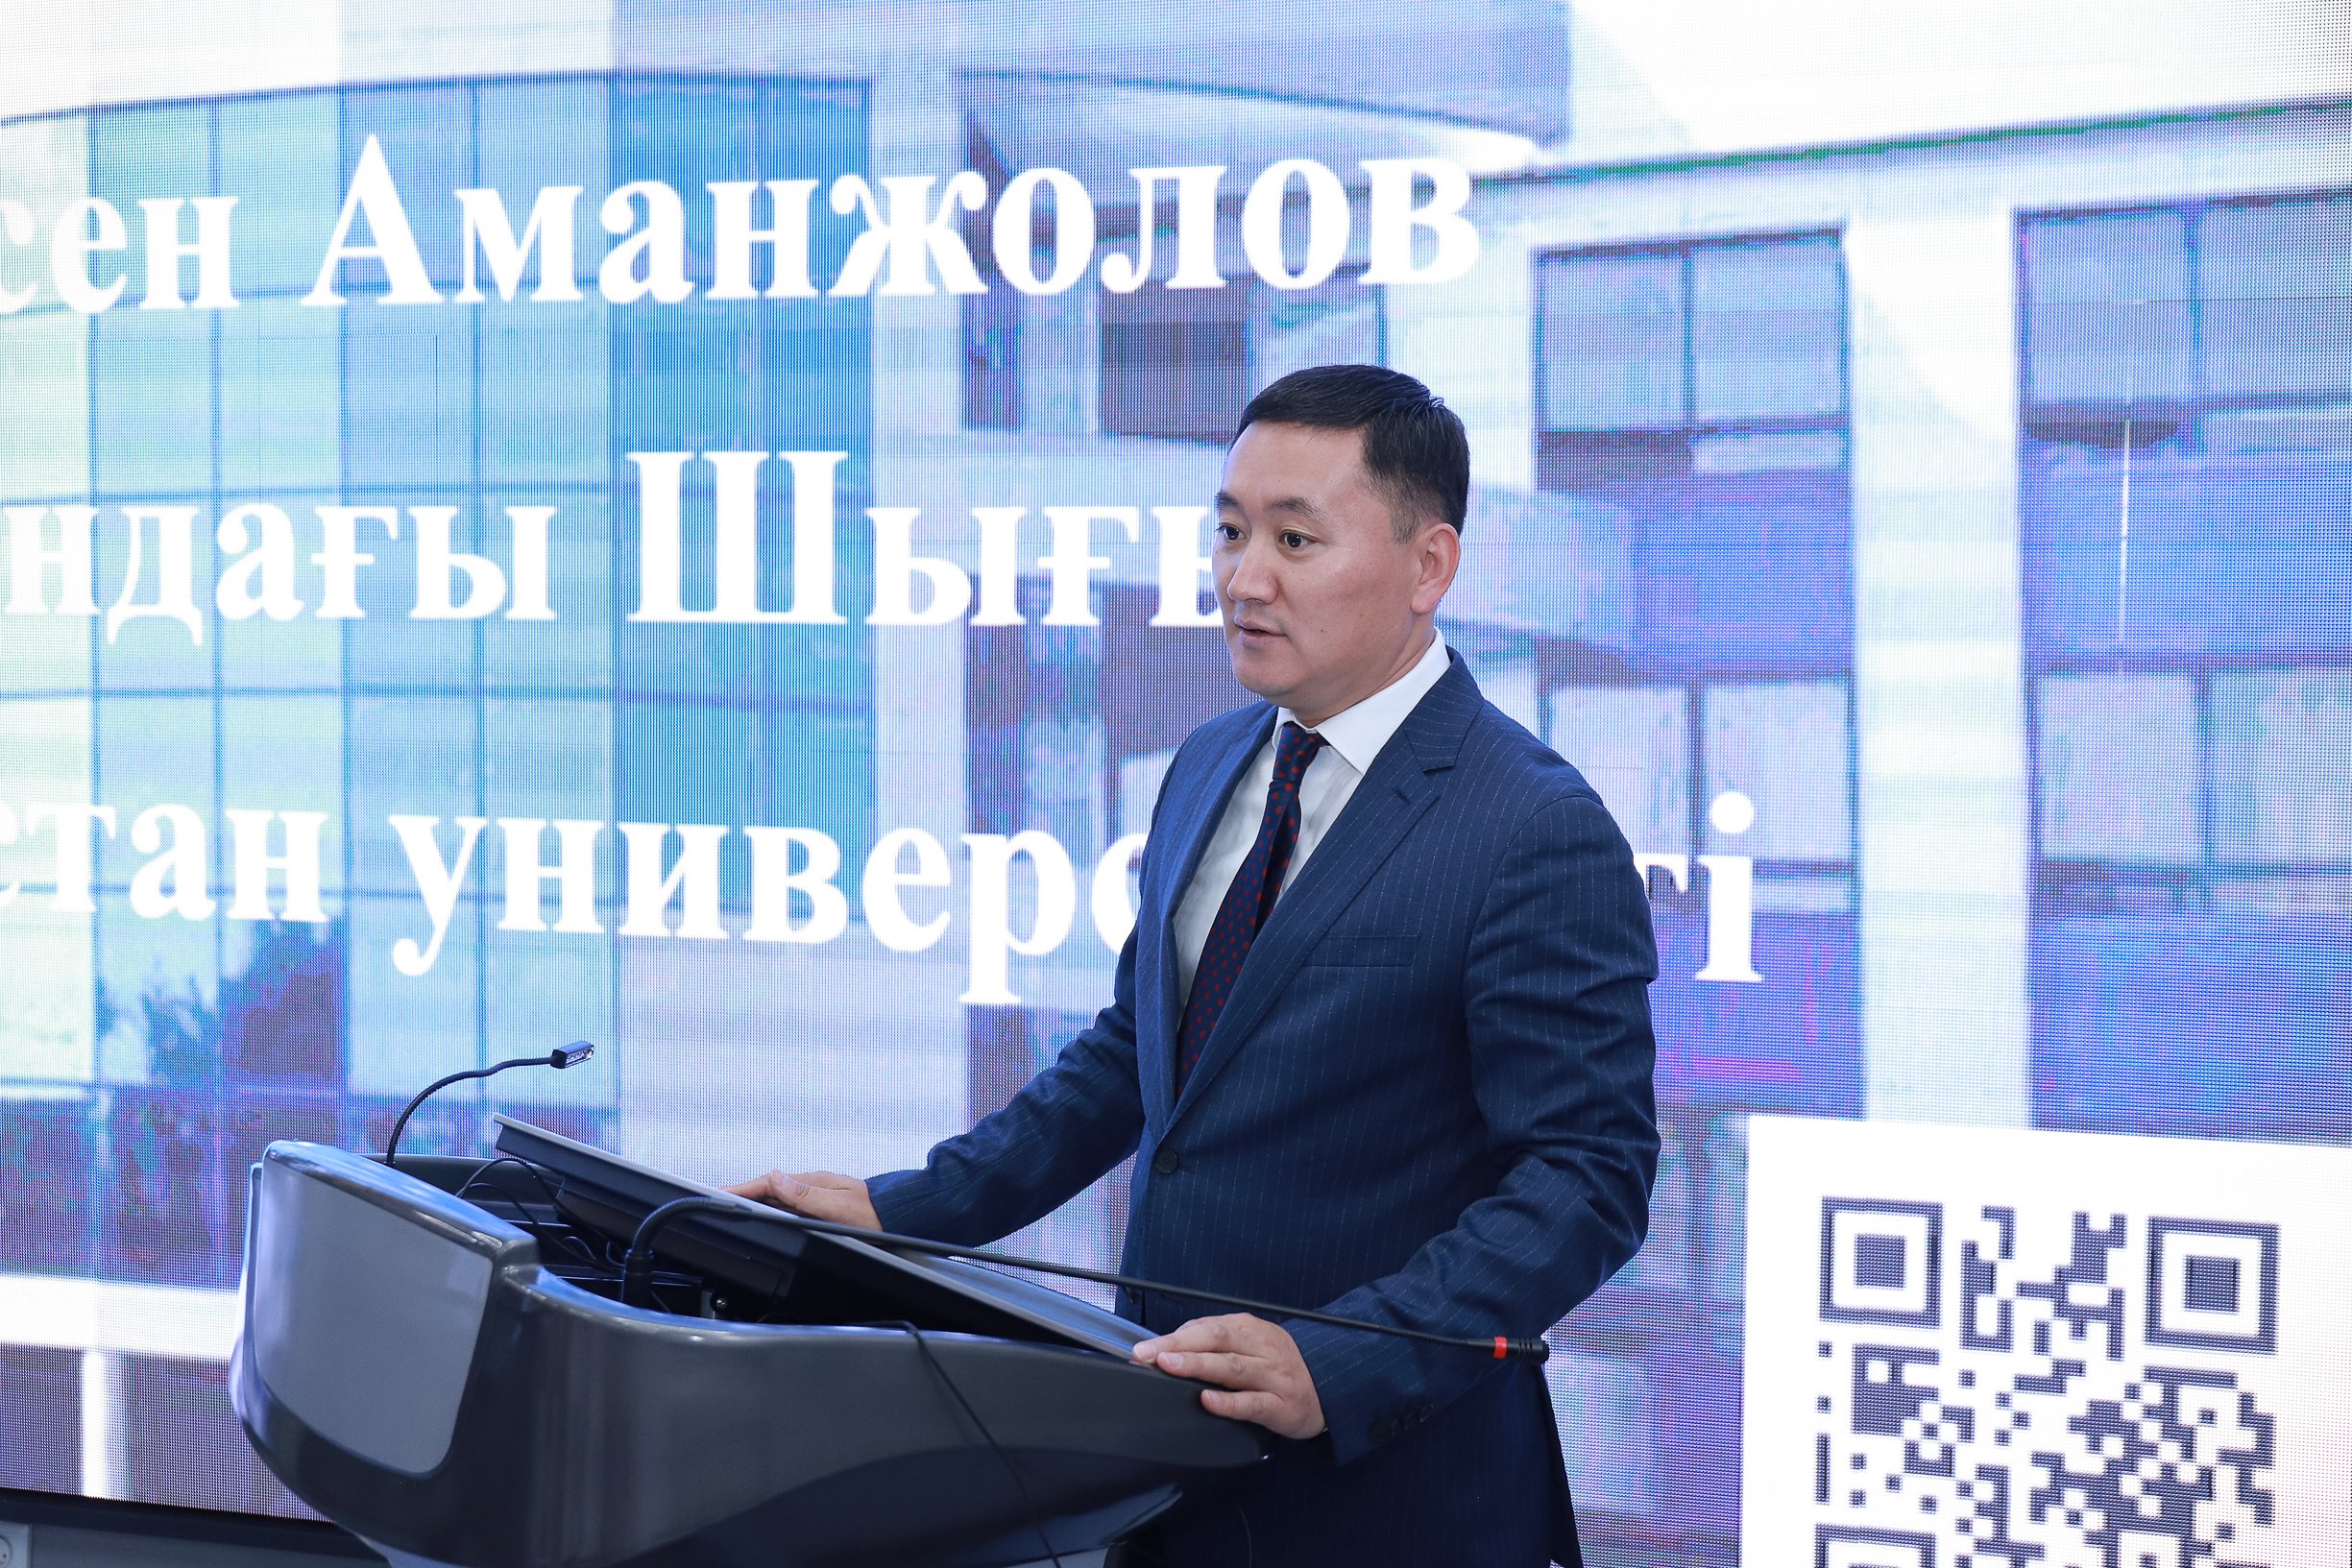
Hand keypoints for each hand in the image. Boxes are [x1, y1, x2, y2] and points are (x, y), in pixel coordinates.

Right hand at [724, 1169, 879, 1230]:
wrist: (898, 1216)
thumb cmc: (874, 1213)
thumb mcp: (838, 1206)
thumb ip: (805, 1194)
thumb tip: (776, 1177)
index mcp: (813, 1184)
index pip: (769, 1183)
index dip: (742, 1188)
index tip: (720, 1191)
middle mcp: (812, 1187)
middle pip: (768, 1189)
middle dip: (741, 1192)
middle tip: (714, 1197)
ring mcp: (816, 1196)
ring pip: (777, 1196)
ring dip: (754, 1198)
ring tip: (731, 1203)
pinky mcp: (820, 1206)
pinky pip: (787, 1204)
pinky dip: (769, 1206)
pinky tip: (763, 1211)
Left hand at [1131, 1313, 1325, 1439]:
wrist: (1328, 1388)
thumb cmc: (1278, 1365)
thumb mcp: (1251, 1344)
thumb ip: (1217, 1342)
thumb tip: (1171, 1344)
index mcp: (1250, 1330)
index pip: (1207, 1327)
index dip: (1173, 1336)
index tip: (1143, 1348)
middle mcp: (1262, 1349)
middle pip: (1217, 1340)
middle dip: (1178, 1345)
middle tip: (1146, 1354)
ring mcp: (1273, 1376)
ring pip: (1232, 1368)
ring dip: (1198, 1364)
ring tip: (1169, 1365)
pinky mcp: (1282, 1406)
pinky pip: (1253, 1403)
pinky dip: (1229, 1403)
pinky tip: (1209, 1401)